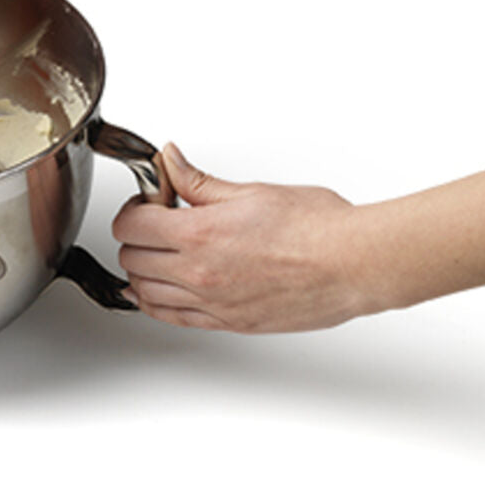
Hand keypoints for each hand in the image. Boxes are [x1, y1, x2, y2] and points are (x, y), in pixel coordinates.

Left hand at [113, 143, 375, 331]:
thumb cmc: (316, 227)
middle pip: (132, 259)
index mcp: (200, 234)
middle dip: (137, 237)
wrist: (353, 264)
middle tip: (157, 223)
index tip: (148, 202)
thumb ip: (199, 182)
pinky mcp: (229, 323)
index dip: (134, 209)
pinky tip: (157, 292)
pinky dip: (156, 303)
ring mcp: (212, 303)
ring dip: (143, 271)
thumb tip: (170, 160)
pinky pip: (172, 318)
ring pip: (145, 293)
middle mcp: (199, 273)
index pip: (131, 225)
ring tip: (160, 254)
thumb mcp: (251, 191)